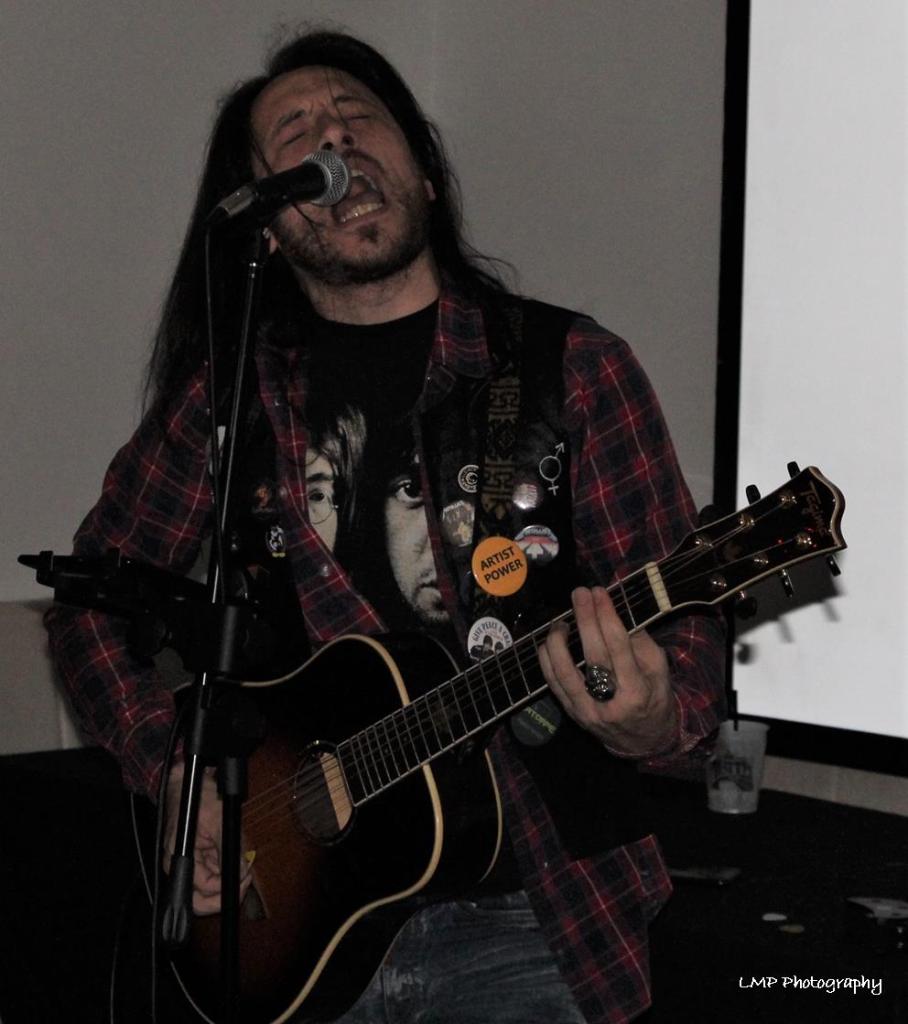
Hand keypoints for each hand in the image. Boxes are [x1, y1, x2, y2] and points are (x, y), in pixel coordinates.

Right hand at [162, 765, 252, 915]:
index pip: (203, 890)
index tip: (244, 879)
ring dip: (228, 879)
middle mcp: (183, 867)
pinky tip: (236, 857)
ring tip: (243, 863)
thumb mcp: (219, 820)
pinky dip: (226, 868)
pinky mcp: (199, 857)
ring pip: (210, 886)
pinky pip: (213, 871)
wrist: (188, 783)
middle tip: (245, 881)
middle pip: (201, 899)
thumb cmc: (198, 798)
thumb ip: (230, 849)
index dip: (225, 889)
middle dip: (225, 894)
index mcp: (181, 861)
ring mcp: (191, 863)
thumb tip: (242, 871)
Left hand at [539, 586, 676, 755]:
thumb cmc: (654, 699)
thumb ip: (642, 644)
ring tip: (561, 621)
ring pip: (566, 672)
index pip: (619, 647)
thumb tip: (616, 614)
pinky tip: (548, 643)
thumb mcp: (660, 673)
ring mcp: (588, 712)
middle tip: (580, 594)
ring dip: (558, 642)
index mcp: (637, 692)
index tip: (600, 593)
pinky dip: (547, 661)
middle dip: (585, 620)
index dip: (607, 617)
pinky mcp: (574, 715)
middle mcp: (611, 704)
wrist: (644, 742)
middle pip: (593, 656)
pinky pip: (554, 685)